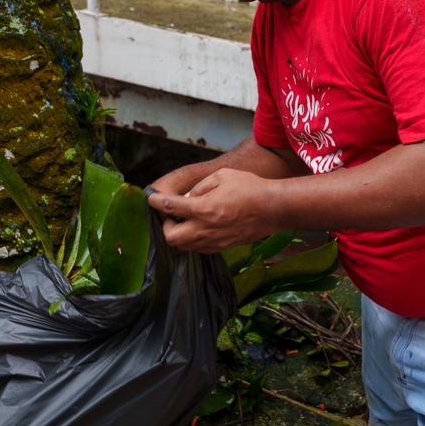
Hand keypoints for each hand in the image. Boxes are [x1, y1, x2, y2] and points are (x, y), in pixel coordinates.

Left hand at [146, 168, 278, 252]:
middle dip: (166, 226)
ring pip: (184, 246)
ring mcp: (214, 241)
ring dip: (180, 234)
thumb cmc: (250, 187)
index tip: (151, 198)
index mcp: (203, 208)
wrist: (273, 208)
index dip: (156, 202)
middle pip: (171, 237)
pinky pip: (199, 248)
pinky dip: (194, 240)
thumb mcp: (222, 176)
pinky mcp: (223, 247)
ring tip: (187, 221)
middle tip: (173, 215)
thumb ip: (200, 187)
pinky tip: (201, 228)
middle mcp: (205, 229)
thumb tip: (187, 198)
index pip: (170, 208)